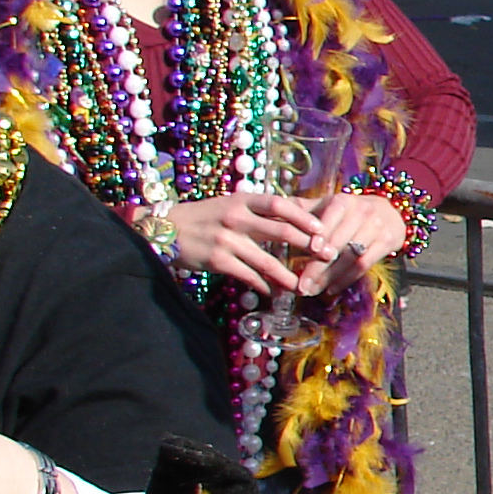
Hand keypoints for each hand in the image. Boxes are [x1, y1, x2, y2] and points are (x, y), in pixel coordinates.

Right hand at [170, 193, 327, 296]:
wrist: (166, 230)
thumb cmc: (205, 217)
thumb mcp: (231, 204)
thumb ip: (259, 211)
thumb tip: (297, 217)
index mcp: (242, 200)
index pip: (279, 204)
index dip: (304, 217)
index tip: (321, 229)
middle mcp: (236, 217)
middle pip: (281, 232)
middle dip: (307, 246)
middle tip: (326, 256)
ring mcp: (227, 240)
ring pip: (267, 261)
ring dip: (288, 276)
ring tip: (303, 286)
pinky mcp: (218, 261)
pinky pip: (248, 276)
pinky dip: (264, 286)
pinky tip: (274, 292)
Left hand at [298, 191, 407, 295]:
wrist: (390, 212)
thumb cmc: (350, 211)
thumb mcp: (329, 205)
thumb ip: (302, 209)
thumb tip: (272, 210)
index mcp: (343, 201)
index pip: (327, 224)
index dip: (316, 241)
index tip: (301, 257)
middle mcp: (362, 212)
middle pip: (337, 244)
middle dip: (317, 267)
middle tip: (301, 285)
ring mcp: (377, 227)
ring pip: (350, 257)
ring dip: (330, 277)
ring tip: (312, 290)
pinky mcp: (388, 242)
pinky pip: (364, 265)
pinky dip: (346, 279)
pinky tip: (331, 289)